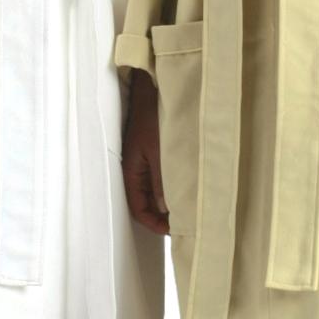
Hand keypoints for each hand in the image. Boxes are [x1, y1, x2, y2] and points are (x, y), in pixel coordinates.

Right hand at [121, 69, 168, 234]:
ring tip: (186, 208)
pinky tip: (184, 186)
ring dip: (167, 200)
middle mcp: (135, 168)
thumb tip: (166, 209)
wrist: (153, 88)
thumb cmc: (154, 116)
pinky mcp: (152, 152)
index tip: (173, 231)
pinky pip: (158, 176)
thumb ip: (161, 183)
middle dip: (162, 215)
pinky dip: (169, 186)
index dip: (155, 224)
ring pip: (153, 190)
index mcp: (131, 171)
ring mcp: (143, 160)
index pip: (139, 209)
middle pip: (145, 202)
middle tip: (183, 223)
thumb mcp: (160, 153)